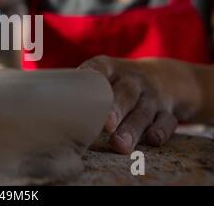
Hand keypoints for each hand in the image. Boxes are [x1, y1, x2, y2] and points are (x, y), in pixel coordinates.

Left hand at [79, 56, 202, 153]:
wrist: (168, 77)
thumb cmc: (120, 83)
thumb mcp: (105, 76)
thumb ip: (82, 89)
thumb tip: (46, 108)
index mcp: (111, 68)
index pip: (100, 68)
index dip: (92, 74)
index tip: (83, 83)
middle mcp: (132, 80)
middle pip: (125, 93)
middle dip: (116, 108)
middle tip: (106, 125)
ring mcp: (151, 96)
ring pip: (143, 112)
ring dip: (132, 128)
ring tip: (120, 145)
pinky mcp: (168, 112)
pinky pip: (167, 122)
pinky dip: (161, 131)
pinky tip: (152, 140)